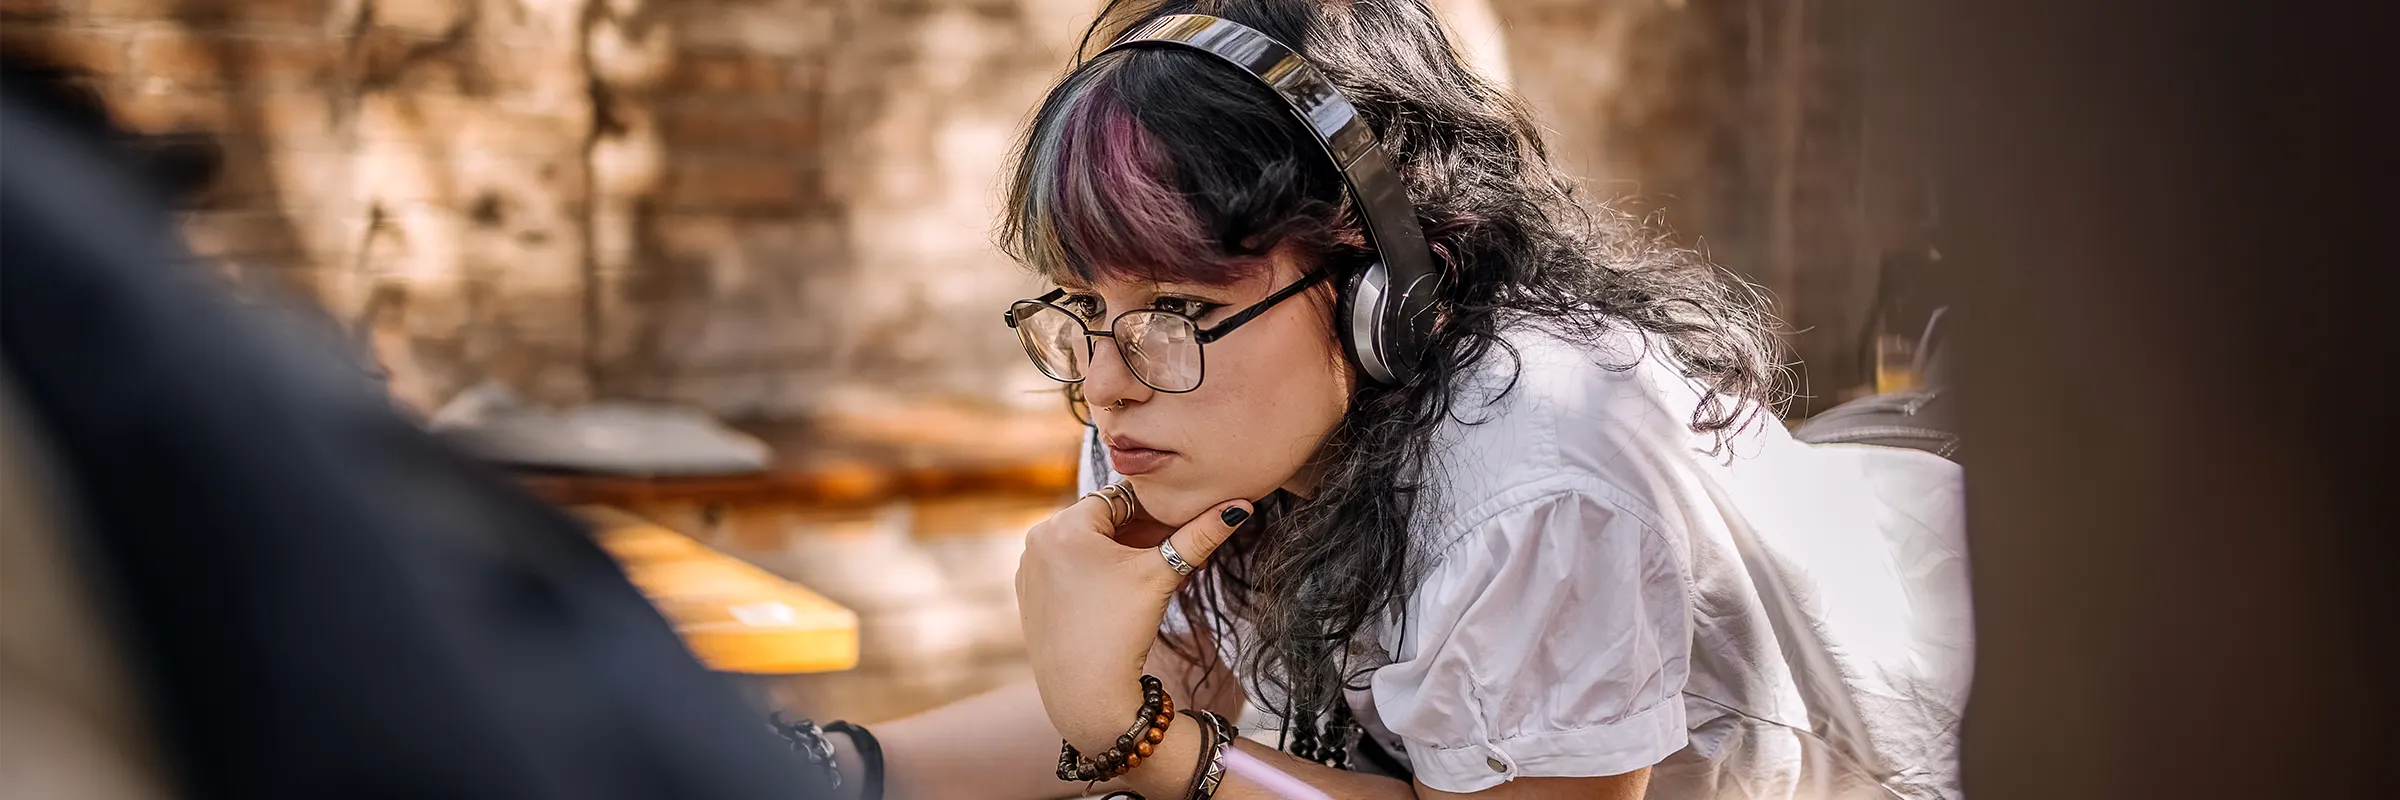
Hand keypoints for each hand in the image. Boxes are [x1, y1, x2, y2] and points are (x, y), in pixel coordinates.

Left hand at [1014, 487, 1251, 751]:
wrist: (1086, 693)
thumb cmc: (1121, 630)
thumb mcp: (1163, 574)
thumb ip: (1200, 534)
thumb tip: (1240, 505)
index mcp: (1064, 525)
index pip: (1121, 498)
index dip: (1157, 509)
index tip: (1183, 524)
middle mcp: (1038, 539)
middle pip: (1103, 520)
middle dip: (1142, 533)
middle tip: (1176, 549)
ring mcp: (1030, 567)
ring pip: (1088, 544)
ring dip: (1123, 551)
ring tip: (1157, 571)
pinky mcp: (1030, 592)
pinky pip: (1070, 566)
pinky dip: (1097, 570)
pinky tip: (1126, 589)